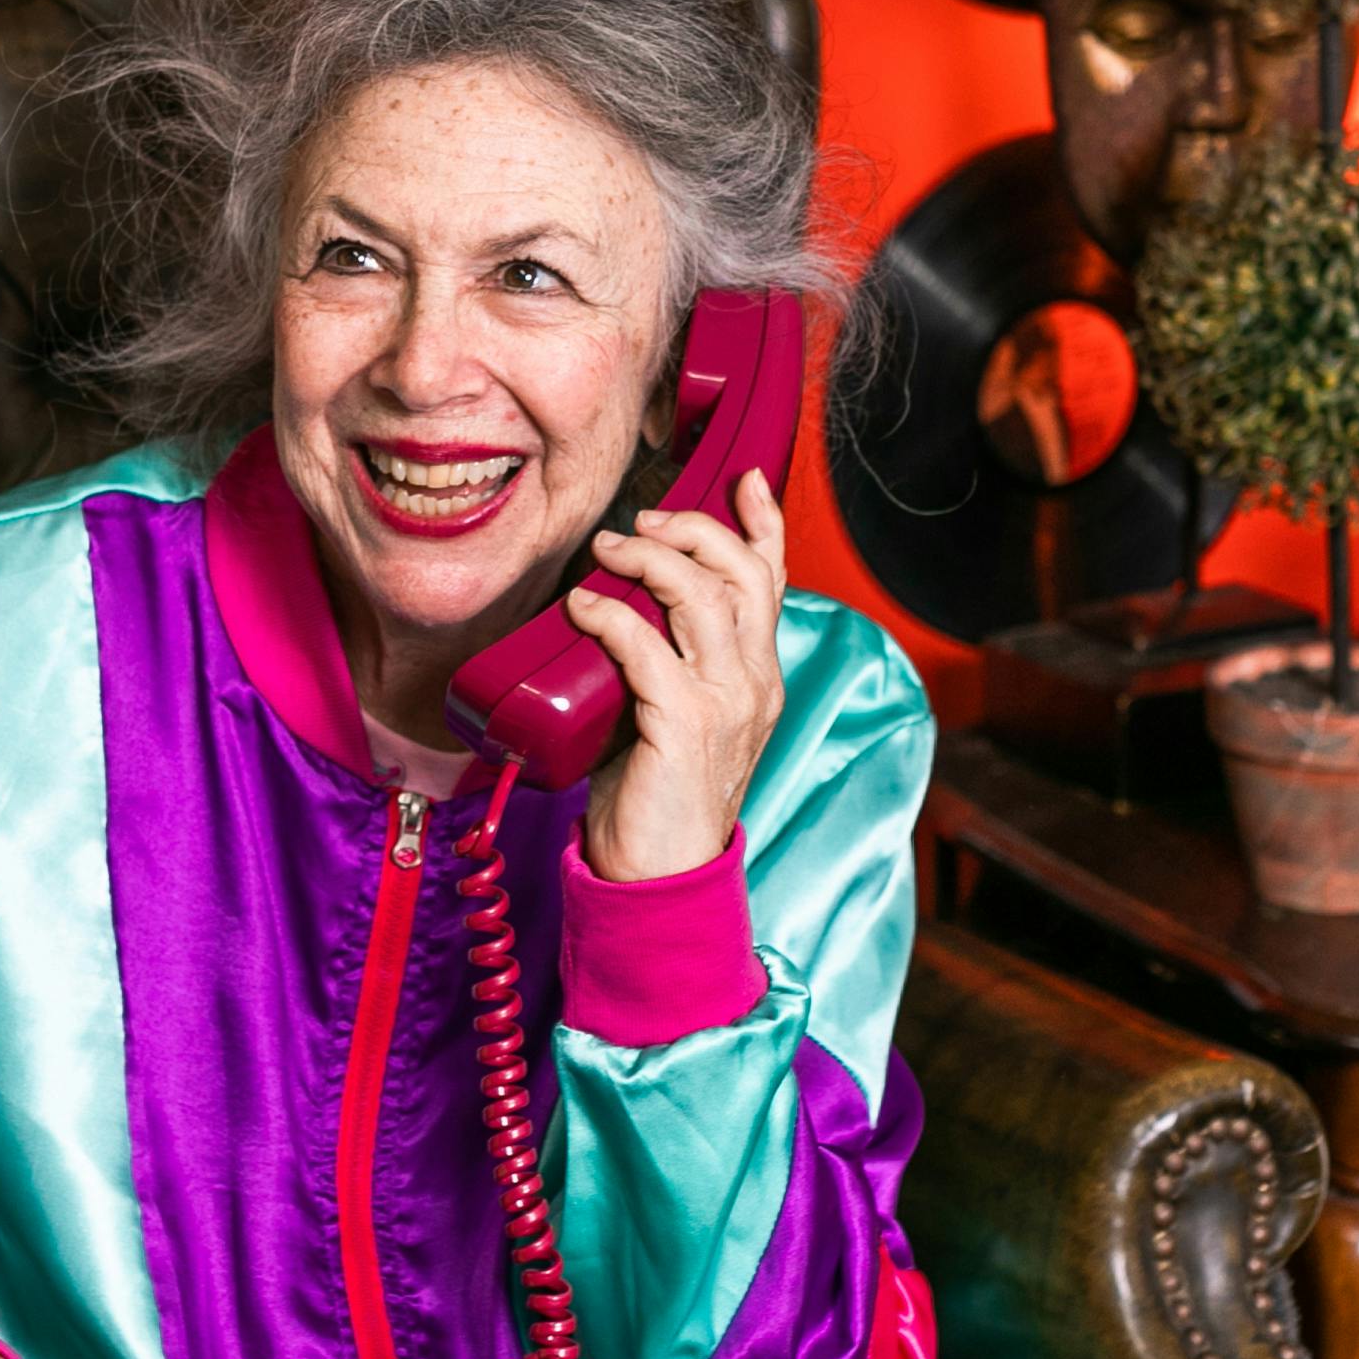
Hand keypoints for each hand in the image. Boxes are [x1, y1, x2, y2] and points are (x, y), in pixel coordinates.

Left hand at [566, 466, 785, 884]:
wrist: (662, 878)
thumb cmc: (656, 800)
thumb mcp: (672, 714)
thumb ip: (667, 662)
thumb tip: (618, 604)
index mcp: (759, 678)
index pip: (774, 582)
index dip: (762, 524)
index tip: (743, 480)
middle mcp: (755, 683)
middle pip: (741, 572)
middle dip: (692, 529)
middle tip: (641, 523)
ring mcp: (727, 704)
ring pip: (703, 597)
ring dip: (650, 559)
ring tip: (608, 550)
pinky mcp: (686, 726)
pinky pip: (650, 648)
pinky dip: (613, 615)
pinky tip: (584, 607)